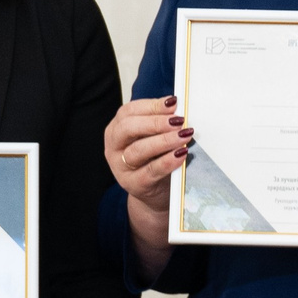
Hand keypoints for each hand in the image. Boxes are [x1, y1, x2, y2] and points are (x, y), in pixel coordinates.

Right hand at [104, 93, 184, 276]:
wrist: (154, 194)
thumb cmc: (154, 160)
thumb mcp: (154, 138)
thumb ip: (160, 123)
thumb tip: (178, 109)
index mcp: (116, 129)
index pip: (129, 112)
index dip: (151, 106)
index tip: (173, 102)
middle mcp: (114, 147)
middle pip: (129, 129)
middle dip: (155, 122)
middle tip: (178, 121)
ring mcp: (121, 167)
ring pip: (138, 150)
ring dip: (163, 141)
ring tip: (183, 136)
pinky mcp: (133, 184)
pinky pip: (150, 171)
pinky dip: (167, 161)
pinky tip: (181, 154)